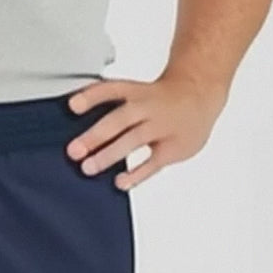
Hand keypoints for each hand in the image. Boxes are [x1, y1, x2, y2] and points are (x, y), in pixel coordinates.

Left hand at [65, 72, 227, 190]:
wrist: (200, 94)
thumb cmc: (158, 98)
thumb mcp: (136, 91)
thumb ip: (109, 104)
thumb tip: (74, 123)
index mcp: (135, 91)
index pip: (111, 90)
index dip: (91, 96)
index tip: (72, 106)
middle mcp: (148, 106)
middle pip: (120, 119)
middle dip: (95, 136)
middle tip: (74, 151)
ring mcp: (162, 126)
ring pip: (134, 140)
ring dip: (109, 155)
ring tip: (88, 168)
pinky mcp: (174, 147)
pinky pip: (154, 162)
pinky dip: (136, 174)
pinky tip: (120, 182)